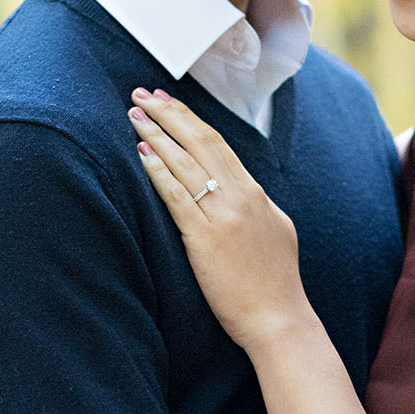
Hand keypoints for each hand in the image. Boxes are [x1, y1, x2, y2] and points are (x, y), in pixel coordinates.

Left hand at [128, 89, 308, 347]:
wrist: (280, 319)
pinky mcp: (205, 239)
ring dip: (157, 134)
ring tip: (134, 115)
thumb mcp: (275, 230)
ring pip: (185, 163)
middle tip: (142, 94)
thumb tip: (238, 188)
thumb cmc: (276, 282)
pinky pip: (177, 196)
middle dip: (169, 114)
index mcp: (256, 193)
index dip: (189, 119)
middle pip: (200, 142)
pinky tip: (142, 153)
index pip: (218, 143)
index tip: (167, 101)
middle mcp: (241, 197)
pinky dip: (159, 171)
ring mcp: (224, 216)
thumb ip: (255, 205)